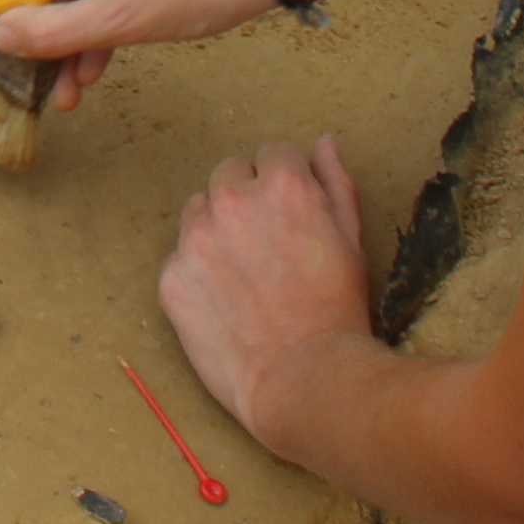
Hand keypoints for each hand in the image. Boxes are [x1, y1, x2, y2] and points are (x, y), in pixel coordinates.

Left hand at [157, 136, 378, 467]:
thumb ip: (335, 183)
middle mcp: (232, 202)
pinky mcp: (171, 277)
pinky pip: (179, 256)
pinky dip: (197, 271)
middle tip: (268, 245)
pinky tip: (225, 300)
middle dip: (247, 198)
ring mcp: (195, 240)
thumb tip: (323, 143)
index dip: (285, 184)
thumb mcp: (352, 240)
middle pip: (229, 173)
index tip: (291, 214)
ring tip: (246, 274)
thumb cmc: (336, 312)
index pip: (273, 153)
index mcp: (282, 186)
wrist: (303, 380)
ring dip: (217, 229)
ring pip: (198, 210)